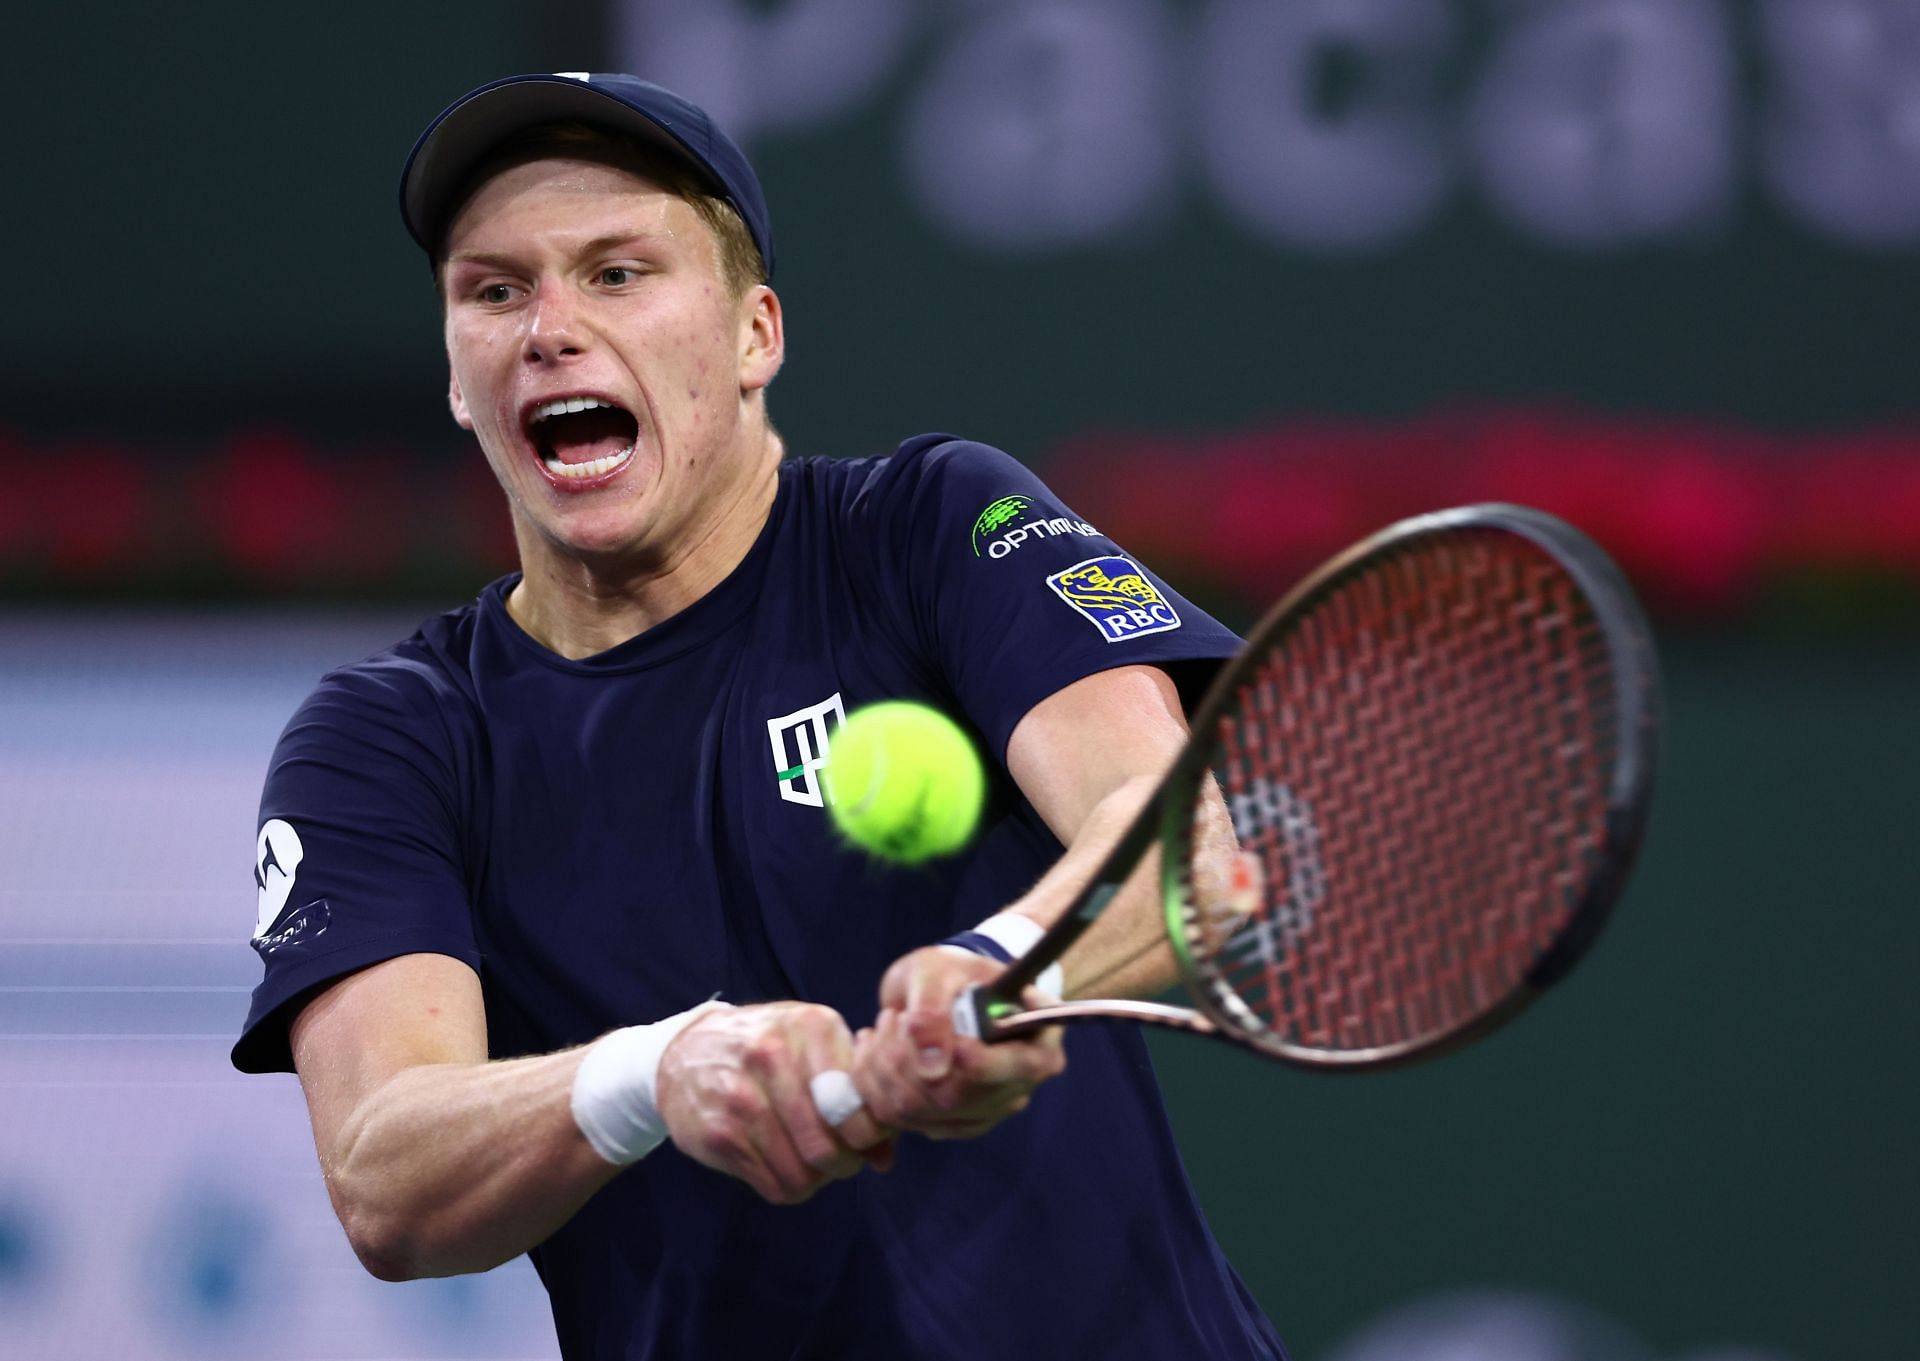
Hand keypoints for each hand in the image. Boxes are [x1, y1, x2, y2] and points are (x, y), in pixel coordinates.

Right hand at [656, 1001, 893, 1202]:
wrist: (685, 1050)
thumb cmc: (768, 1047)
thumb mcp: (814, 1046)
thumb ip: (855, 1092)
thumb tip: (886, 1158)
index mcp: (810, 1027)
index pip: (855, 1105)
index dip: (869, 1134)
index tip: (865, 1138)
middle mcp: (772, 1057)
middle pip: (827, 1146)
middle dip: (844, 1164)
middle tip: (842, 1159)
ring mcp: (740, 1097)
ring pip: (801, 1173)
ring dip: (816, 1179)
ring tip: (813, 1163)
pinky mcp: (717, 1134)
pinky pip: (774, 1186)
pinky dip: (789, 1186)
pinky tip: (786, 1165)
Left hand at [851, 945, 1065, 1139]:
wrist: (935, 988)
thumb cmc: (948, 972)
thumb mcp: (938, 971)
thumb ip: (933, 1009)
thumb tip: (932, 1068)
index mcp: (1036, 1040)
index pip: (1023, 1068)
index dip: (986, 1064)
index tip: (956, 1046)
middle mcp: (1016, 1085)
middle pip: (960, 1098)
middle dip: (910, 1059)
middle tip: (895, 1017)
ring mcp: (982, 1110)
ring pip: (920, 1112)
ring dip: (884, 1066)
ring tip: (885, 1024)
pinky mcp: (946, 1123)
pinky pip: (899, 1118)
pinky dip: (874, 1081)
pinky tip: (875, 1048)